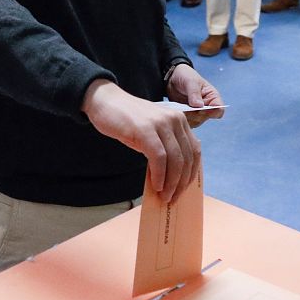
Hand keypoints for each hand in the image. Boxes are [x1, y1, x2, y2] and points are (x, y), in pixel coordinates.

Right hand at [81, 79, 200, 202]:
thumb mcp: (153, 132)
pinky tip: (155, 185)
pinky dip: (159, 175)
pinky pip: (159, 157)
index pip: (194, 150)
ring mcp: (160, 123)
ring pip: (175, 159)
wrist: (106, 101)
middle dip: (181, 182)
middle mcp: (174, 119)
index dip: (190, 173)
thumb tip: (172, 178)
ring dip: (171, 182)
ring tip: (164, 196)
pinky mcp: (146, 129)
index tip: (183, 189)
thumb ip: (165, 147)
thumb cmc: (128, 120)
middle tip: (172, 198)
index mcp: (179, 120)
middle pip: (187, 157)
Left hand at [166, 64, 223, 127]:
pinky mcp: (188, 115)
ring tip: (179, 108)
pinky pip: (186, 122)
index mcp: (212, 97)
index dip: (211, 112)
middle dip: (195, 114)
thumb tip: (199, 106)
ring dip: (187, 117)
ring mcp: (197, 112)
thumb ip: (195, 93)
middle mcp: (207, 107)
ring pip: (195, 122)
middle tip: (185, 107)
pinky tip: (176, 111)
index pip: (219, 110)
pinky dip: (181, 118)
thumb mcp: (191, 81)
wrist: (172, 77)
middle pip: (205, 118)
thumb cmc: (186, 76)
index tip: (200, 108)